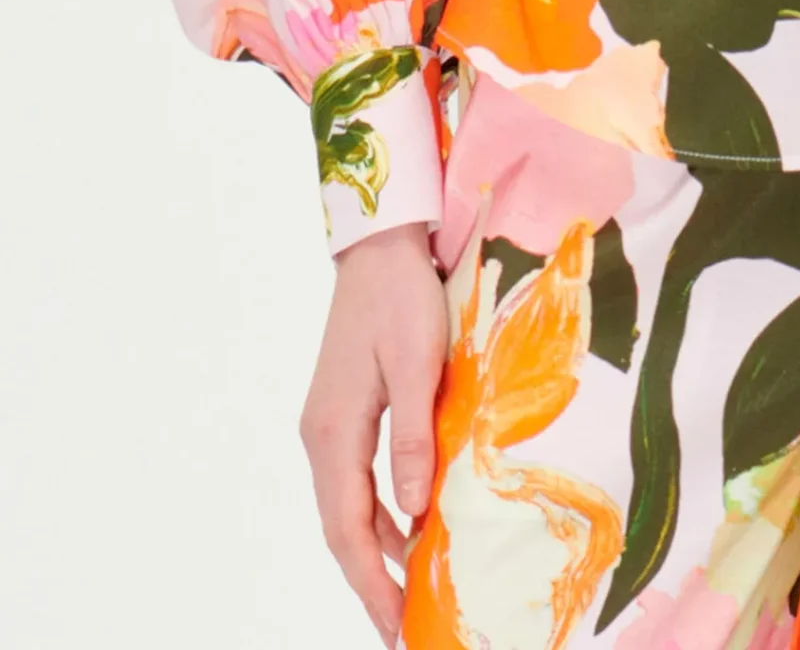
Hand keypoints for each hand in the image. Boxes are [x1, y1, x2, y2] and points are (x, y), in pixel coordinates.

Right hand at [299, 219, 446, 645]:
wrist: (379, 246)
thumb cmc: (402, 297)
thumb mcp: (418, 365)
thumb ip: (415, 439)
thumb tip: (417, 512)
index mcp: (335, 432)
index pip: (349, 530)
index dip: (371, 584)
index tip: (395, 627)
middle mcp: (322, 437)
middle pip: (343, 529)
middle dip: (371, 582)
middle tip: (403, 628)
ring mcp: (328, 425)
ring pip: (349, 508)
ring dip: (378, 551)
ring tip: (411, 592)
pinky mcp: (344, 412)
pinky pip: (358, 481)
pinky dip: (382, 513)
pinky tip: (413, 527)